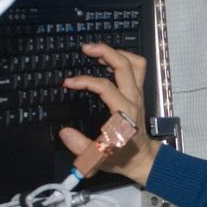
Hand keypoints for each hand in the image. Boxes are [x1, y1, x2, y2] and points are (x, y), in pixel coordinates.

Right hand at [58, 43, 159, 186]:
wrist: (142, 159)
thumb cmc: (121, 156)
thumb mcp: (99, 157)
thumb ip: (81, 146)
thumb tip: (64, 132)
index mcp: (124, 112)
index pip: (105, 86)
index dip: (85, 81)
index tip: (68, 83)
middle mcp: (134, 99)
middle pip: (125, 65)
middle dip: (105, 51)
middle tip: (86, 48)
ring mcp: (139, 94)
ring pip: (135, 63)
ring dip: (117, 52)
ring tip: (97, 51)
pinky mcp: (139, 94)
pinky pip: (136, 69)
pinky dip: (123, 59)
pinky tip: (107, 60)